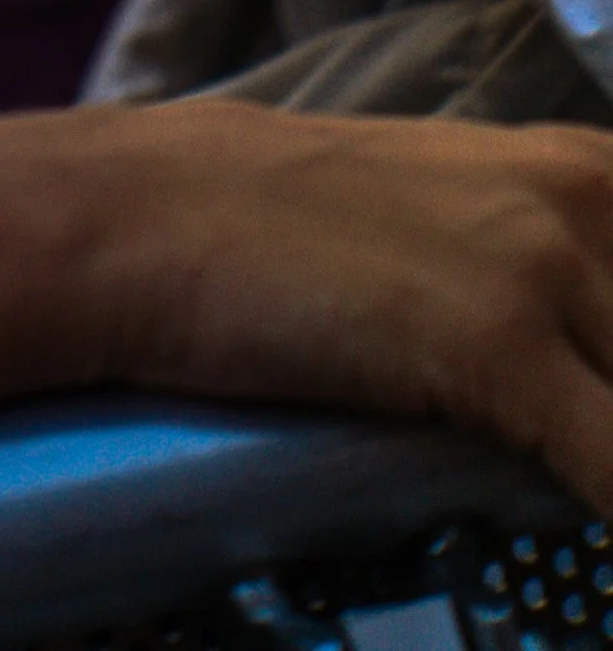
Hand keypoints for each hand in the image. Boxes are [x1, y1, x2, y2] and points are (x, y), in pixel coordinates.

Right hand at [84, 100, 612, 506]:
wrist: (144, 213)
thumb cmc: (281, 224)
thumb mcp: (448, 216)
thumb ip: (544, 272)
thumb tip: (586, 372)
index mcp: (585, 167)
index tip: (593, 391)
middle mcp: (587, 196)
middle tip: (569, 446)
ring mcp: (548, 266)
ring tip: (568, 498)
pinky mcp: (501, 344)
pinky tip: (587, 545)